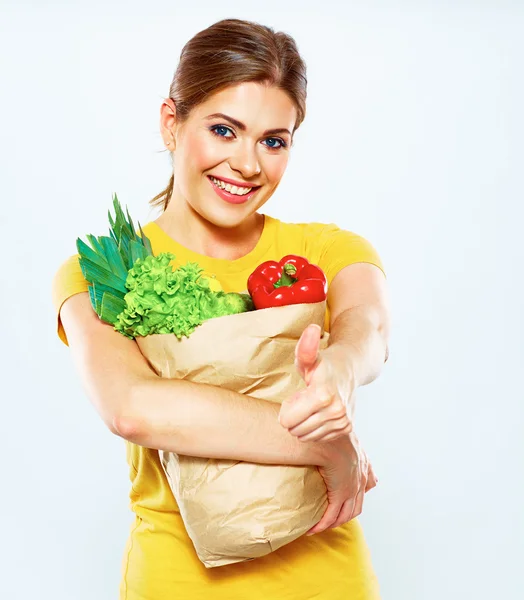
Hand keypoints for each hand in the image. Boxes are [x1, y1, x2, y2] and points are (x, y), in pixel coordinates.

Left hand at [279, 323, 355, 441]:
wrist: (350, 368)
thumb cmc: (323, 363)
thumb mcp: (308, 357)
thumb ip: (306, 347)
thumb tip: (312, 329)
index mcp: (323, 394)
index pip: (286, 420)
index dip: (286, 408)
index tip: (297, 394)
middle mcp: (335, 410)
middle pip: (295, 430)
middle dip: (294, 416)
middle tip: (303, 400)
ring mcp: (342, 421)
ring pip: (305, 436)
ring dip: (304, 423)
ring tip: (312, 405)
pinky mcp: (346, 428)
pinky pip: (318, 438)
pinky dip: (316, 428)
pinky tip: (321, 412)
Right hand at [307, 432, 377, 534]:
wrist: (331, 437)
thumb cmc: (332, 434)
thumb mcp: (343, 435)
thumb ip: (342, 439)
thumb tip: (327, 434)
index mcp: (363, 464)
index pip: (369, 483)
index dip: (361, 493)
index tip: (351, 496)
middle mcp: (361, 479)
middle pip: (356, 506)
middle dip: (345, 515)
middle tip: (331, 519)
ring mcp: (352, 488)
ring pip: (345, 514)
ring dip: (333, 523)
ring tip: (320, 527)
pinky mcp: (340, 494)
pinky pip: (331, 515)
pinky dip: (323, 524)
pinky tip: (313, 528)